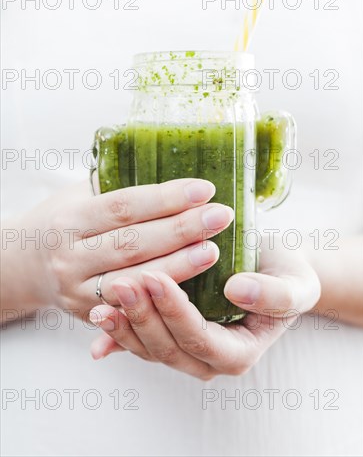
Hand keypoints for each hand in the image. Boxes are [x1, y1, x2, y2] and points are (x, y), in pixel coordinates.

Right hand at [2, 179, 233, 319]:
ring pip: (135, 280)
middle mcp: (69, 257)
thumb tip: (172, 167)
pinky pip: (131, 308)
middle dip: (181, 229)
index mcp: (69, 219)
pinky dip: (161, 297)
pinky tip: (192, 285)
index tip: (204, 189)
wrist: (25, 264)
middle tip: (220, 216)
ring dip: (178, 266)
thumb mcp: (79, 195)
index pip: (124, 207)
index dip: (166, 198)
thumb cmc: (62, 220)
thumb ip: (115, 188)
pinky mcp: (89, 314)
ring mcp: (78, 291)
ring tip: (213, 249)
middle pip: (133, 244)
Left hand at [89, 244, 320, 379]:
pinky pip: (139, 340)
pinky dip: (117, 332)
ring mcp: (186, 351)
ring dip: (124, 323)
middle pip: (167, 347)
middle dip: (143, 316)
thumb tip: (237, 291)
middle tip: (123, 282)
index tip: (156, 277)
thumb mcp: (295, 284)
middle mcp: (208, 360)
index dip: (176, 312)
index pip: (200, 339)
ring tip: (104, 296)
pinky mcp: (169, 336)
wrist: (272, 271)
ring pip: (148, 348)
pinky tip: (96, 318)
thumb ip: (274, 295)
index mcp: (238, 353)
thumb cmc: (285, 277)